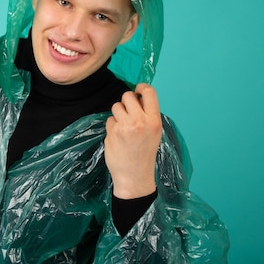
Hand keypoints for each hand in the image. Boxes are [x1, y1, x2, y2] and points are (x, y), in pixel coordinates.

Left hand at [104, 83, 161, 198]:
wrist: (135, 175)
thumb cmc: (144, 153)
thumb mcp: (154, 132)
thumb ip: (147, 115)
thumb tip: (138, 97)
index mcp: (154, 120)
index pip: (149, 92)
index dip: (141, 87)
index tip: (137, 90)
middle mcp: (140, 121)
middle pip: (127, 96)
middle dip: (126, 102)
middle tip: (128, 113)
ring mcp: (125, 126)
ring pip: (116, 106)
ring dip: (117, 114)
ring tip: (123, 127)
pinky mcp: (113, 132)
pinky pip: (109, 120)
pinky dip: (112, 126)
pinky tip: (117, 137)